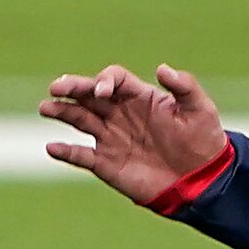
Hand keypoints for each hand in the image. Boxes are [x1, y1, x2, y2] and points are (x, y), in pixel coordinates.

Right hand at [38, 63, 226, 205]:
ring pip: (78, 119)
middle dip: (72, 88)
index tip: (103, 91)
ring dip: (60, 112)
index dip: (104, 80)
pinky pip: (80, 156)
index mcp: (138, 97)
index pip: (113, 79)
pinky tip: (52, 147)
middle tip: (57, 87)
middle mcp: (119, 113)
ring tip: (45, 108)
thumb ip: (185, 87)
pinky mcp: (106, 163)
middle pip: (88, 95)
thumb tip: (162, 68)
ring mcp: (110, 137)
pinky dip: (65, 152)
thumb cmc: (203, 141)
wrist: (203, 180)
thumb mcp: (200, 110)